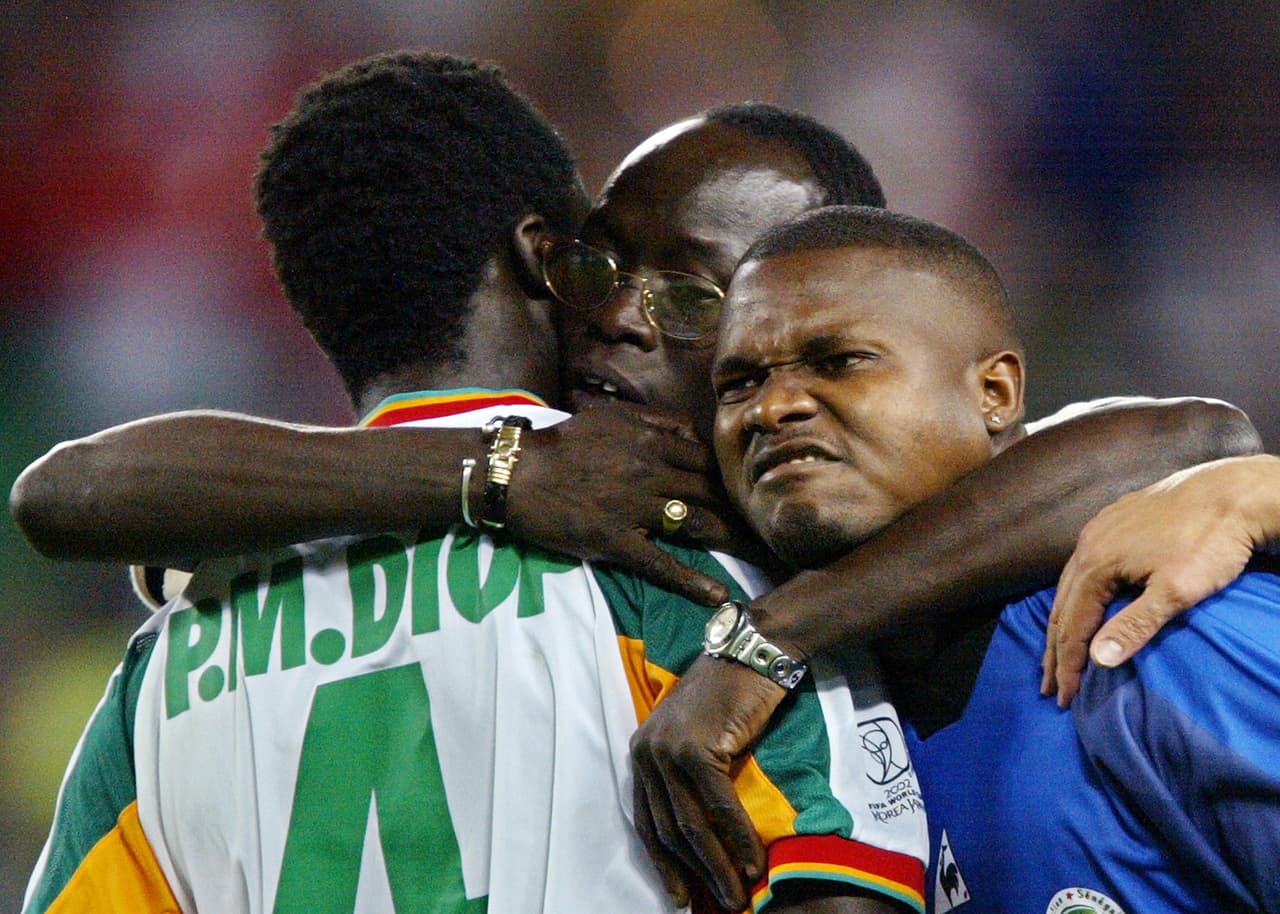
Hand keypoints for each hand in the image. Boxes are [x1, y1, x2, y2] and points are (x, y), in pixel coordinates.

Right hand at [508, 401, 759, 604]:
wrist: (518, 474)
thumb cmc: (563, 444)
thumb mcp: (611, 417)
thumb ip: (655, 422)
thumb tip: (692, 431)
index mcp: (651, 443)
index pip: (707, 462)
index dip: (734, 480)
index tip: (755, 495)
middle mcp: (650, 473)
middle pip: (711, 493)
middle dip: (744, 511)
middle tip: (773, 530)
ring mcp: (634, 509)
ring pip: (694, 524)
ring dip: (730, 541)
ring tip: (760, 557)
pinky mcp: (615, 541)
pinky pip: (660, 563)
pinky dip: (691, 581)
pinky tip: (718, 596)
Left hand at [629, 653, 785, 910]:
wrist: (751, 652)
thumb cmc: (732, 695)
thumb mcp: (700, 738)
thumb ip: (691, 779)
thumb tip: (705, 837)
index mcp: (641, 752)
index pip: (647, 820)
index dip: (664, 862)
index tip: (681, 894)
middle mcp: (646, 751)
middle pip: (668, 827)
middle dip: (695, 871)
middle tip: (722, 902)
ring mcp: (667, 748)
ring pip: (691, 823)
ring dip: (717, 864)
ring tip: (738, 893)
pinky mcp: (695, 747)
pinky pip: (716, 805)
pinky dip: (736, 837)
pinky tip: (751, 860)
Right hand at [1043, 456, 1279, 705]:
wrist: (1233, 492)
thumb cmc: (1210, 543)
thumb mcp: (1176, 591)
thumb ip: (1135, 626)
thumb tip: (1096, 660)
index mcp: (1096, 563)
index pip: (1071, 625)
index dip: (1068, 664)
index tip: (1066, 698)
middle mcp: (1087, 544)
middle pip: (1062, 607)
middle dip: (1055, 651)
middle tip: (1051, 688)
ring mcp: (1099, 528)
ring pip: (1069, 584)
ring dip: (1062, 623)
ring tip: (1058, 652)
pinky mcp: (1114, 520)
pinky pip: (1082, 565)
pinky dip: (1075, 595)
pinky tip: (1081, 602)